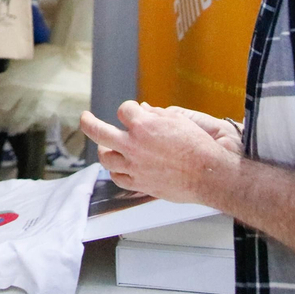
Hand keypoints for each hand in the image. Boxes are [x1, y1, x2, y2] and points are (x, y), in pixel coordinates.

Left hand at [80, 101, 238, 204]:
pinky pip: (118, 178)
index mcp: (143, 125)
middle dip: (88, 122)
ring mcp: (134, 166)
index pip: (123, 111)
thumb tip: (143, 110)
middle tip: (85, 118)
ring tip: (104, 147)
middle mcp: (134, 145)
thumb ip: (156, 115)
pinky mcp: (139, 183)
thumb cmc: (197, 146)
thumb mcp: (178, 120)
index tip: (132, 111)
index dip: (127, 109)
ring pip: (105, 158)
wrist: (209, 175)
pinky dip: (116, 172)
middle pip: (98, 131)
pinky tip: (118, 168)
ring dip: (103, 150)